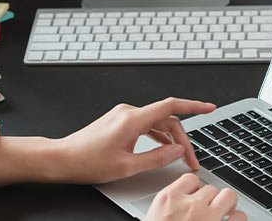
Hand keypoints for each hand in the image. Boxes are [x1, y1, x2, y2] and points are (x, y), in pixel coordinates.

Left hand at [0, 97, 216, 185]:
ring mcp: (123, 115)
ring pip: (156, 122)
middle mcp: (128, 112)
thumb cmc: (87, 162)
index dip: (193, 105)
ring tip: (180, 158)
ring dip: (171, 139)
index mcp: (132, 120)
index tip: (209, 107)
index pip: (171, 106)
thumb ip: (156, 157)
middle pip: (167, 118)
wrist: (62, 158)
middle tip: (191, 159)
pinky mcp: (118, 121)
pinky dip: (157, 136)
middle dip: (183, 139)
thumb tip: (177, 152)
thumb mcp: (127, 166)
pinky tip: (163, 149)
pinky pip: (145, 124)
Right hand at [145, 173, 246, 220]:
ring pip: (228, 196)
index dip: (195, 189)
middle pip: (211, 188)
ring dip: (227, 205)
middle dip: (211, 199)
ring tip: (223, 214)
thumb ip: (169, 209)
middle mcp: (190, 205)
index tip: (195, 198)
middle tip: (208, 210)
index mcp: (169, 199)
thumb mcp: (152, 220)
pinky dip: (237, 220)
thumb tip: (180, 207)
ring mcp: (208, 217)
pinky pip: (239, 217)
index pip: (190, 180)